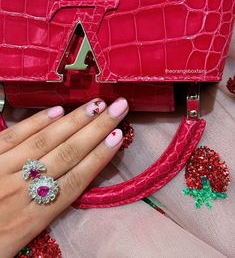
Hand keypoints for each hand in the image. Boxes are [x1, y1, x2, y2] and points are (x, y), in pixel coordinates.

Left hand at [0, 97, 127, 256]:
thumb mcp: (26, 235)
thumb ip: (49, 207)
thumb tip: (76, 173)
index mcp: (34, 217)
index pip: (76, 180)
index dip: (100, 156)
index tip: (119, 136)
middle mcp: (22, 191)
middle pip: (67, 154)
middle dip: (96, 129)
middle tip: (118, 108)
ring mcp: (2, 171)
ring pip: (44, 142)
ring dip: (74, 120)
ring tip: (96, 105)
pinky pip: (13, 137)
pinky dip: (36, 122)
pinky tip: (57, 110)